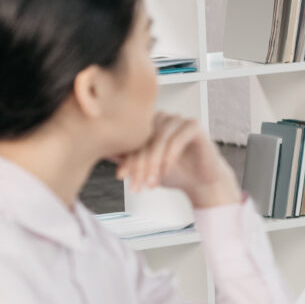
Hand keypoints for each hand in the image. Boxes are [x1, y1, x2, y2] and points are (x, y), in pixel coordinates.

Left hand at [115, 112, 238, 209]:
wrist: (202, 181)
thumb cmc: (175, 172)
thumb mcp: (147, 167)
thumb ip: (129, 158)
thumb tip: (102, 152)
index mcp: (149, 124)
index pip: (133, 140)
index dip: (127, 159)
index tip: (121, 177)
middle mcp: (163, 118)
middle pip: (145, 139)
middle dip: (140, 165)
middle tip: (137, 186)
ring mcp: (180, 120)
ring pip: (159, 140)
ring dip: (154, 164)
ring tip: (152, 184)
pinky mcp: (195, 126)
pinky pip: (177, 140)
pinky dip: (169, 158)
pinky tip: (166, 172)